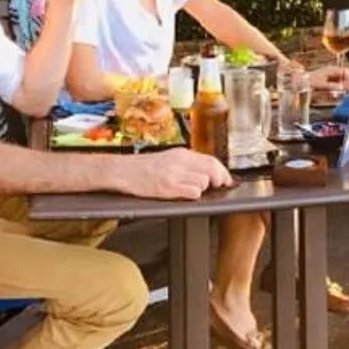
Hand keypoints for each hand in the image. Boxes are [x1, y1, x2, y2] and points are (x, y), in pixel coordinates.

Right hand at [114, 148, 233, 199]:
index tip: (226, 179)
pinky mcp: (168, 188)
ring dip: (203, 188)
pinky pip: (193, 192)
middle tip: (218, 186)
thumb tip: (208, 170)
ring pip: (204, 181)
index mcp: (182, 154)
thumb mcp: (169, 158)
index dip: (223, 171)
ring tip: (194, 189)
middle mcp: (180, 162)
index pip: (212, 160)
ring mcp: (174, 175)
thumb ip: (188, 162)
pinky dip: (194, 195)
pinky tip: (186, 194)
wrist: (122, 171)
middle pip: (212, 169)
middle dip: (219, 179)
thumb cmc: (144, 167)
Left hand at [308, 65, 348, 95]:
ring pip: (344, 79)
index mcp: (332, 69)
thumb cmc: (311, 82)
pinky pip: (339, 82)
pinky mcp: (331, 79)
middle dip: (348, 83)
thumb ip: (332, 86)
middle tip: (347, 92)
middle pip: (347, 75)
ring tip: (342, 94)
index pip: (346, 72)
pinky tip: (337, 93)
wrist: (303, 81)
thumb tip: (342, 87)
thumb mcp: (321, 85)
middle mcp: (334, 71)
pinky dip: (340, 88)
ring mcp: (333, 74)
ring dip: (344, 86)